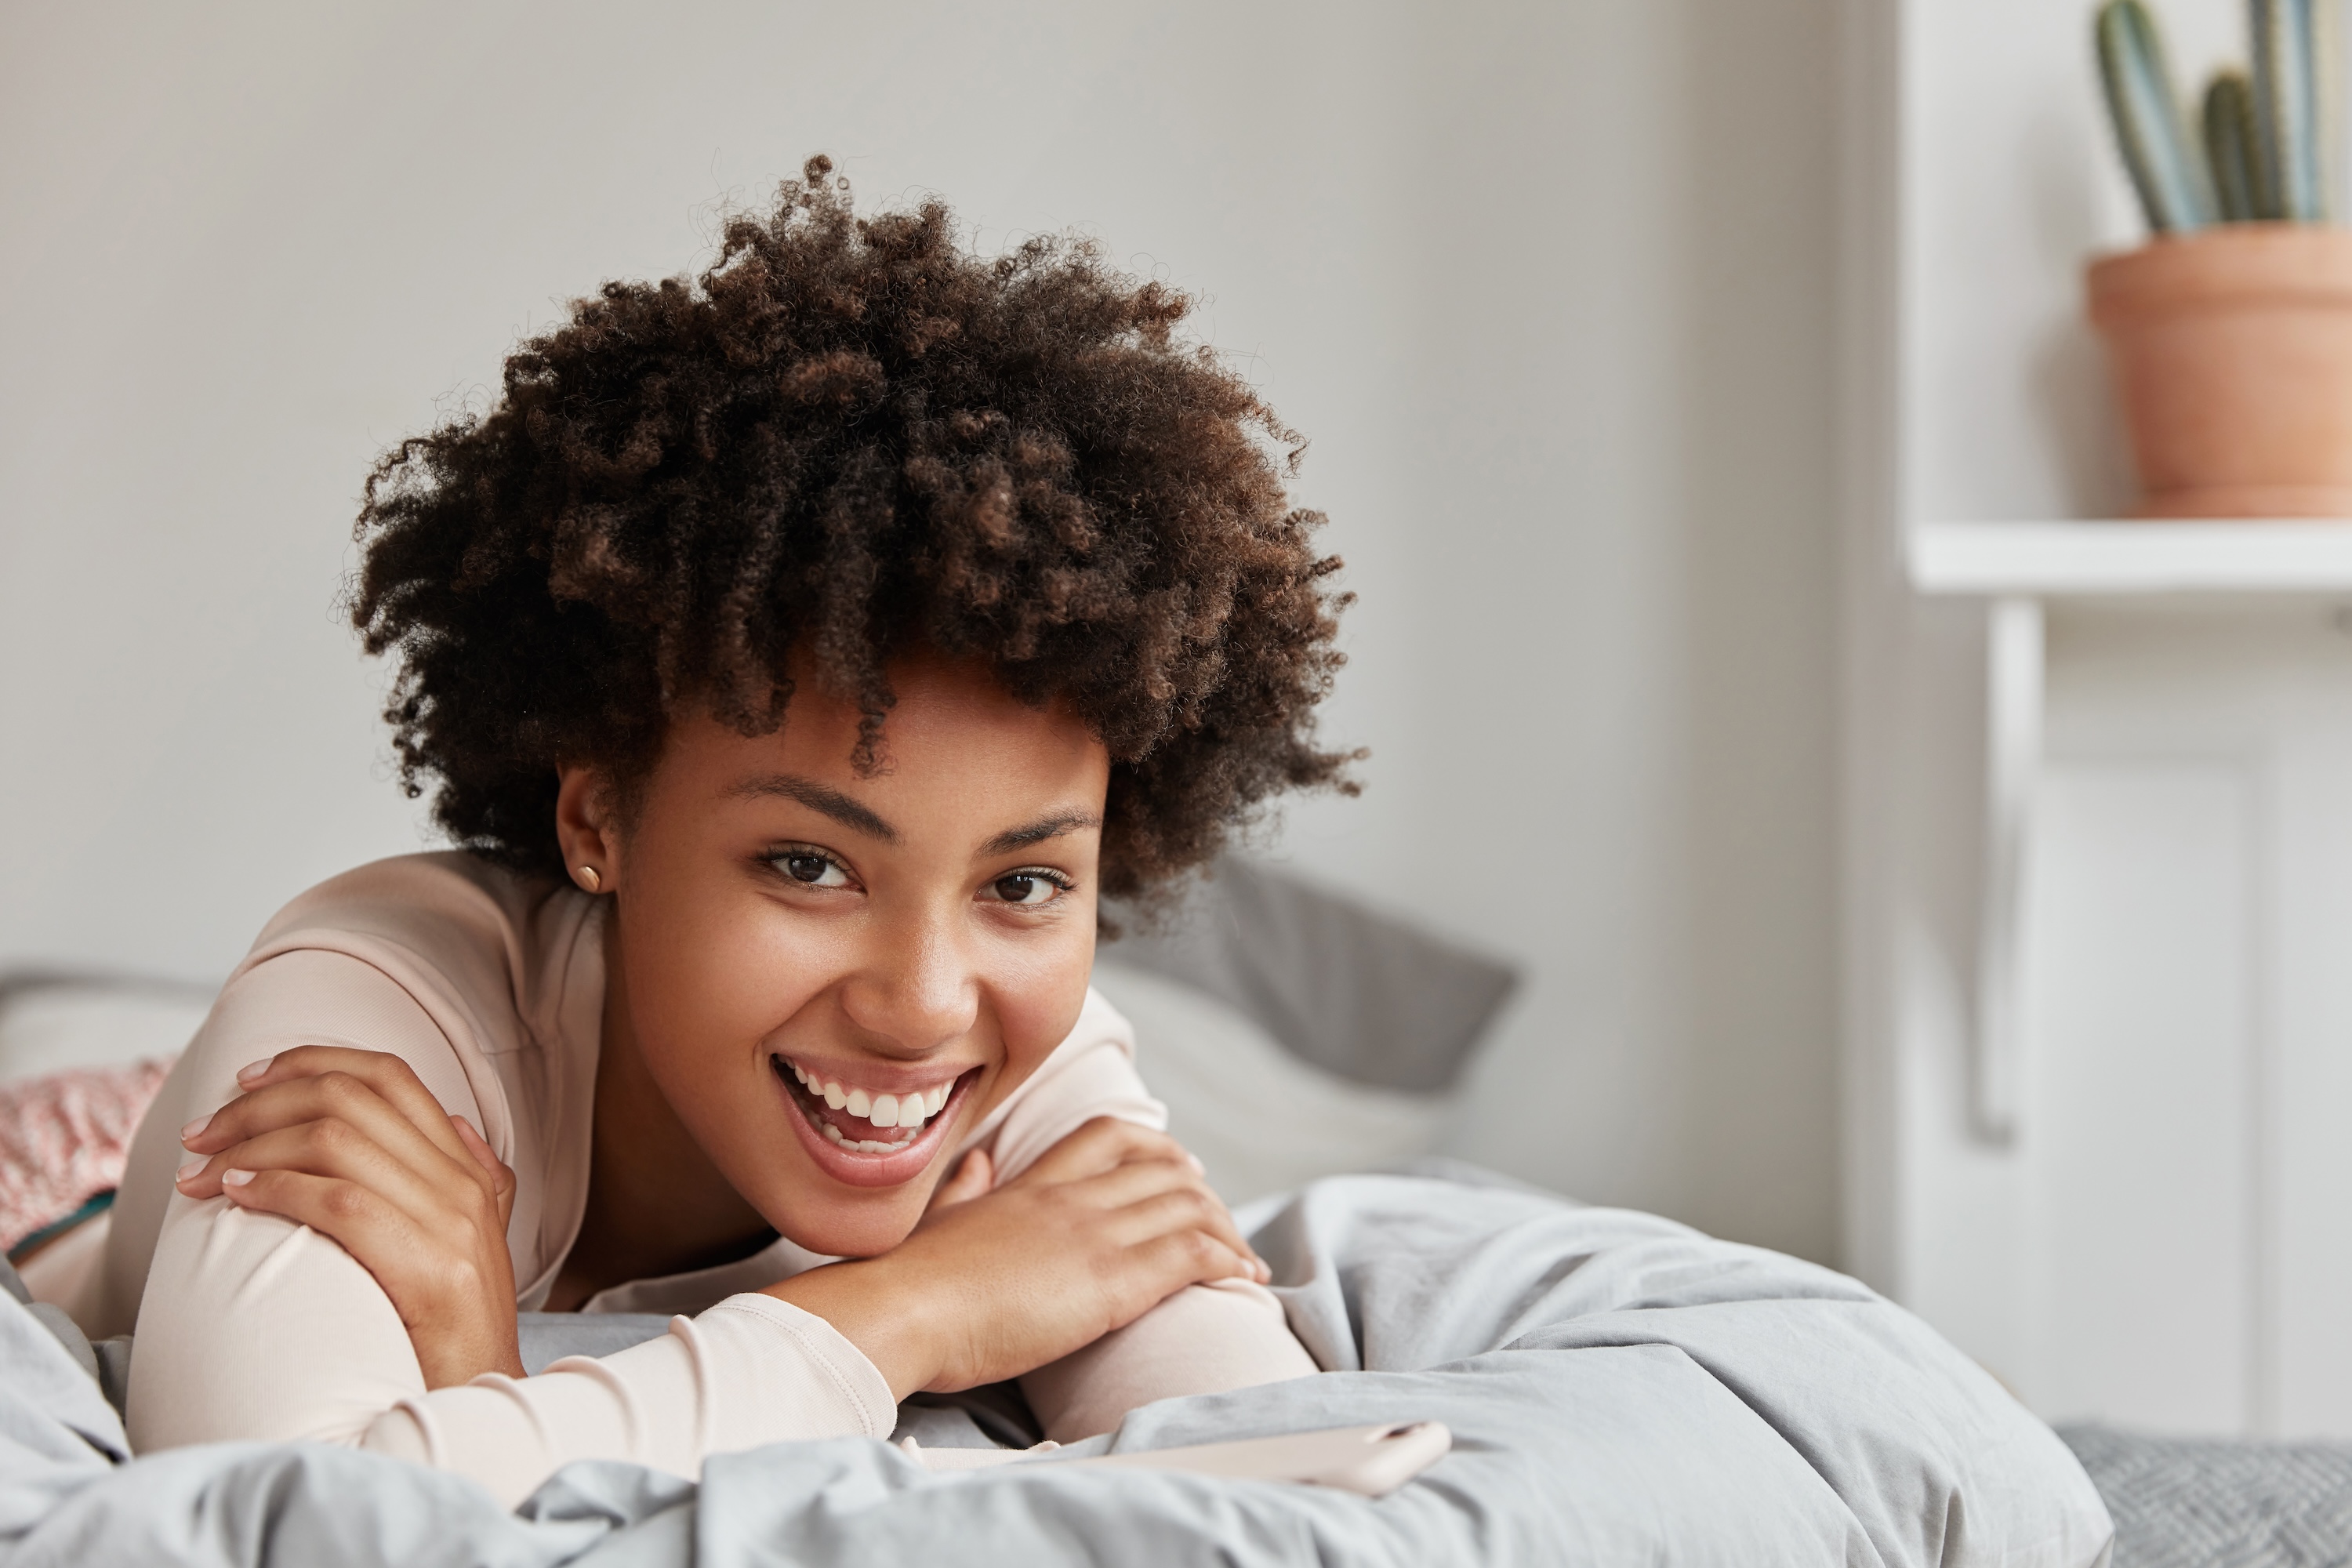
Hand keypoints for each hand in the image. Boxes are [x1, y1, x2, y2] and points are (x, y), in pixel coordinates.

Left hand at [175, 1046, 523, 1388]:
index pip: (390, 1076)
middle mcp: (464, 1185)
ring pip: (336, 1141)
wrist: (480, 1405)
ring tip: (203, 1174)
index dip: (313, 1062)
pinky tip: (236, 1199)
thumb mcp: (473, 1242)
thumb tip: (455, 1122)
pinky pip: (340, 1203)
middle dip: (260, 1106)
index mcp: (469, 1170)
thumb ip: (475, 1180)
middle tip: (203, 1134)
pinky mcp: (430, 1269)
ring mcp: (452, 1224)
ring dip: (251, 1148)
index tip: (248, 1080)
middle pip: (352, 1099)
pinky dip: (277, 1190)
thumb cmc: (452, 1333)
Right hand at [768, 1118, 1264, 1399]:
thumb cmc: (909, 1281)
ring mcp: (1094, 1235)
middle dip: (1205, 1196)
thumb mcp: (940, 1219)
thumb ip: (966, 1189)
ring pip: (1189, 1207)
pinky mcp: (1112, 1281)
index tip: (1181, 1173)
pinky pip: (1193, 1254)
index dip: (1157, 1147)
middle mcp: (1071, 1200)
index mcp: (1031, 1185)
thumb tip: (979, 1163)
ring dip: (1227, 1233)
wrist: (902, 1310)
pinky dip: (1228, 1261)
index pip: (1109, 1135)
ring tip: (1244, 1262)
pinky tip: (1242, 1280)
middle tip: (1223, 1228)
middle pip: (1165, 1169)